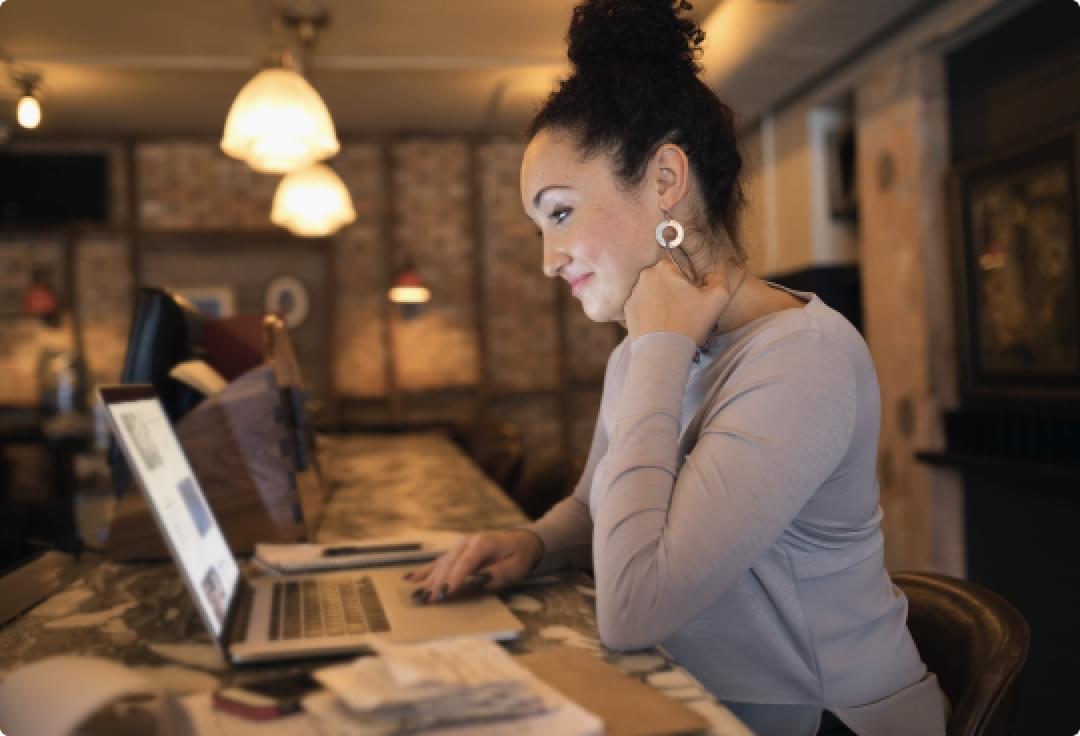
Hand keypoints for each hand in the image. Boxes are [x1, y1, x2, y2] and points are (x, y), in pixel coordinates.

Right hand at [404, 529, 543, 603]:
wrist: (518, 542)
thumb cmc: (518, 556)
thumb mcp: (515, 566)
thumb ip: (498, 573)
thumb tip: (481, 580)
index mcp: (483, 542)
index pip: (466, 562)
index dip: (455, 578)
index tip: (445, 592)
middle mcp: (466, 542)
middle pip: (449, 564)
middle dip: (438, 583)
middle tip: (427, 600)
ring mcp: (458, 546)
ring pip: (440, 565)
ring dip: (428, 581)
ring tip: (416, 596)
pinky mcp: (454, 552)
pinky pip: (437, 563)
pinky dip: (424, 571)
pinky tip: (410, 579)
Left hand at [624, 257, 739, 344]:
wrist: (661, 351)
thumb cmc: (690, 322)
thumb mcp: (718, 297)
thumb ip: (718, 278)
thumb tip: (709, 276)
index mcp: (664, 267)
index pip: (682, 269)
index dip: (692, 284)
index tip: (694, 300)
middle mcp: (645, 276)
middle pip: (667, 280)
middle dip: (677, 292)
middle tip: (685, 313)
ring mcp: (633, 294)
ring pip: (655, 294)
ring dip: (664, 303)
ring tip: (673, 322)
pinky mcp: (628, 311)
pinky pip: (645, 308)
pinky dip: (653, 314)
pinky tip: (661, 327)